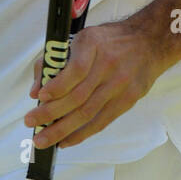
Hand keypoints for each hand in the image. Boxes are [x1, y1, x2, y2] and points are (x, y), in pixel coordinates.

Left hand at [24, 18, 159, 150]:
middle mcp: (108, 64)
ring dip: (63, 130)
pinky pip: (102, 121)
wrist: (149, 42)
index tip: (39, 97)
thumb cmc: (108, 41)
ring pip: (88, 113)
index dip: (57, 86)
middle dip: (51, 113)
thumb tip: (35, 91)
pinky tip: (66, 141)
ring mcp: (120, 84)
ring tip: (43, 140)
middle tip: (31, 124)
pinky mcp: (128, 99)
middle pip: (78, 96)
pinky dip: (82, 133)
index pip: (76, 69)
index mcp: (93, 44)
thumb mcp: (82, 39)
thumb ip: (55, 62)